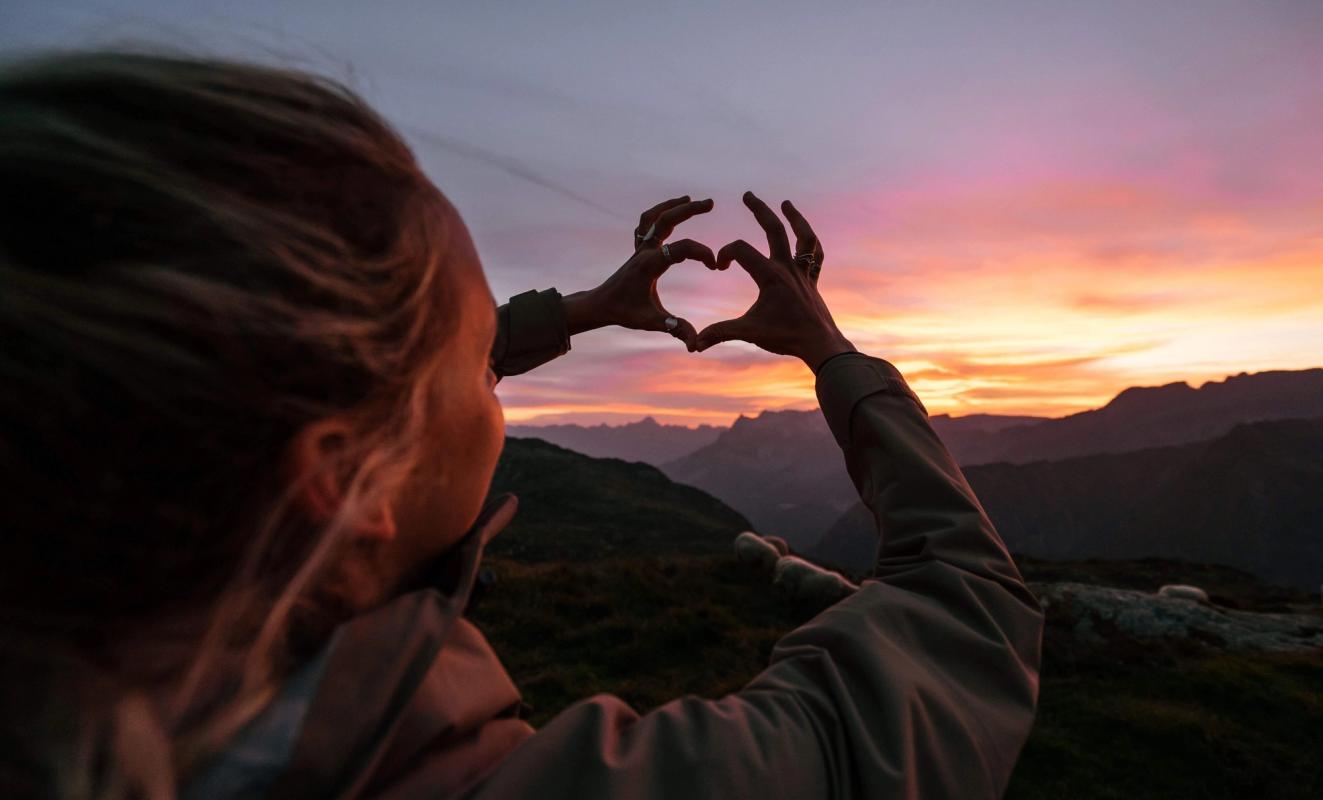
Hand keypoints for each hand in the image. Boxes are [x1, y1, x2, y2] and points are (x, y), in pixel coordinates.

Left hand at [562, 196, 716, 350]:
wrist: (600, 305)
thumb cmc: (624, 312)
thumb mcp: (651, 322)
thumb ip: (675, 329)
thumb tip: (695, 345)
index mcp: (649, 264)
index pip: (680, 249)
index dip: (701, 253)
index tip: (715, 266)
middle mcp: (644, 251)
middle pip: (665, 219)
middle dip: (688, 210)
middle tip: (711, 203)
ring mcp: (639, 248)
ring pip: (653, 216)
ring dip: (672, 205)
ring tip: (691, 200)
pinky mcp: (637, 249)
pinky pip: (646, 224)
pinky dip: (659, 214)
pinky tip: (672, 213)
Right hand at [695, 192, 854, 370]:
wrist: (820, 345)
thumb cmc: (785, 337)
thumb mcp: (748, 333)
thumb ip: (720, 333)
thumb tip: (693, 344)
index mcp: (770, 276)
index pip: (741, 250)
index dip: (725, 253)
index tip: (719, 266)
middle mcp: (788, 268)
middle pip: (774, 229)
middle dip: (759, 210)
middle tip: (747, 195)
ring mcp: (803, 272)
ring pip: (803, 237)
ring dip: (795, 218)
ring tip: (786, 203)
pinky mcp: (812, 280)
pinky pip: (815, 256)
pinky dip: (811, 243)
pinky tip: (804, 236)